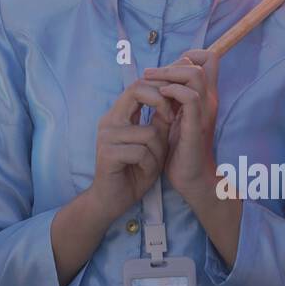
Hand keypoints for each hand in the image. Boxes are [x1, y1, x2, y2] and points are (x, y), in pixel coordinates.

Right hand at [84, 77, 175, 222]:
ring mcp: (106, 136)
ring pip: (148, 132)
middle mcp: (109, 121)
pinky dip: (149, 164)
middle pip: (137, 91)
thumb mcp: (153, 142)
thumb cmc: (135, 170)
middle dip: (161, 103)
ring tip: (151, 163)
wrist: (112, 200)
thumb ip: (160, 120)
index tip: (176, 105)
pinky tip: (142, 172)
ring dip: (158, 151)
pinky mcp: (107, 153)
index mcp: (119, 115)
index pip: (138, 85)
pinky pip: (141, 151)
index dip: (161, 88)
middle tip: (171, 120)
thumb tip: (177, 97)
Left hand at [144, 49, 220, 205]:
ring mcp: (205, 111)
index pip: (209, 59)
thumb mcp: (177, 116)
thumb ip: (173, 98)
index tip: (167, 68)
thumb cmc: (181, 148)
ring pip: (196, 74)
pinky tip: (160, 96)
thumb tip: (160, 78)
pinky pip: (190, 98)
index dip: (190, 55)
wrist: (192, 178)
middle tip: (150, 74)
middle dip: (173, 62)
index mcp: (205, 95)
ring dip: (169, 74)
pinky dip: (173, 91)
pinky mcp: (197, 125)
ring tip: (152, 82)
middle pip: (204, 61)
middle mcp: (209, 99)